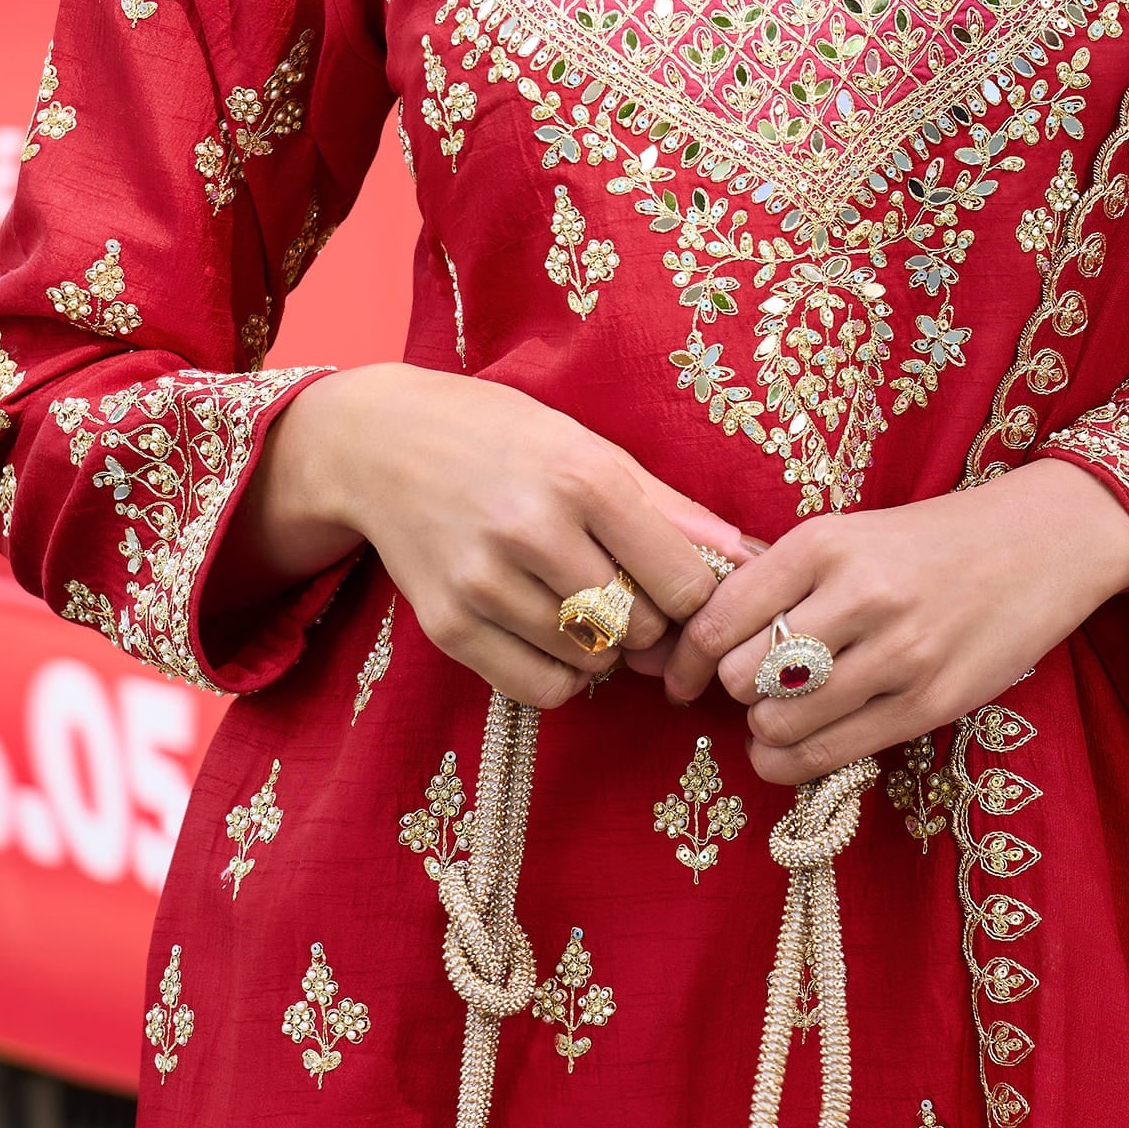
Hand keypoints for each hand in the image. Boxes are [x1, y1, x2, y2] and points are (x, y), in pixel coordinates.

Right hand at [242, 365, 750, 709]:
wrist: (379, 445)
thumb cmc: (502, 439)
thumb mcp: (588, 449)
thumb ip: (670, 508)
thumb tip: (749, 557)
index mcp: (582, 479)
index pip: (683, 583)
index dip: (697, 598)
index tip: (682, 587)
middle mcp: (532, 532)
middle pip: (641, 626)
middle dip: (649, 622)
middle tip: (630, 596)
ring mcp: (484, 583)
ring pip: (592, 662)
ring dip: (605, 649)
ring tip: (583, 606)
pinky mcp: (448, 625)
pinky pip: (541, 688)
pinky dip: (563, 676)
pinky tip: (552, 636)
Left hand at [663, 459, 1128, 780]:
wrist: (1042, 543)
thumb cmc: (930, 541)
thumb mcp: (849, 534)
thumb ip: (780, 577)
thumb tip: (697, 636)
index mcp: (824, 543)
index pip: (717, 619)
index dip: (686, 660)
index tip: (682, 677)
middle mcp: (859, 595)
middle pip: (743, 677)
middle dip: (736, 691)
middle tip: (753, 686)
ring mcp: (898, 653)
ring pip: (781, 722)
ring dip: (766, 729)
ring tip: (781, 715)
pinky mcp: (930, 702)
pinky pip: (830, 754)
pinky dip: (793, 762)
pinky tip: (794, 747)